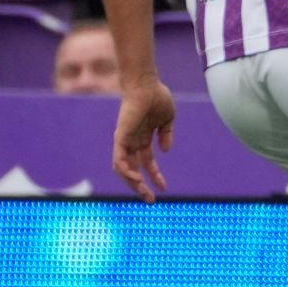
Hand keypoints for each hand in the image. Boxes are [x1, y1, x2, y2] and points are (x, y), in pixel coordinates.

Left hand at [112, 81, 176, 203]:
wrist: (147, 86)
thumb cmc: (157, 97)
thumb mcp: (168, 120)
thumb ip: (167, 135)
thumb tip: (166, 151)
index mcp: (143, 139)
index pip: (147, 163)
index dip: (155, 176)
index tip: (164, 188)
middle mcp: (132, 142)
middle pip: (134, 170)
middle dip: (141, 186)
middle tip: (150, 200)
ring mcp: (125, 141)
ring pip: (124, 169)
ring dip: (132, 183)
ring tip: (143, 192)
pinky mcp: (120, 138)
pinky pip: (119, 160)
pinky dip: (126, 171)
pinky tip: (136, 179)